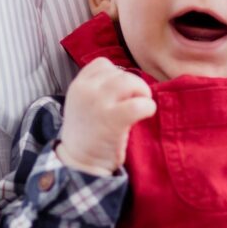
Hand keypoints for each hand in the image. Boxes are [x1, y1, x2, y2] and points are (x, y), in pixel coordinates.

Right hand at [56, 58, 156, 175]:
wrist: (79, 162)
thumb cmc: (86, 133)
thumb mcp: (81, 103)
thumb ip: (97, 88)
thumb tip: (128, 82)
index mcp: (78, 85)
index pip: (103, 64)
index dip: (116, 75)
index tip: (119, 93)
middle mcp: (86, 90)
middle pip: (120, 73)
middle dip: (133, 85)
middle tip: (136, 101)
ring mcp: (99, 103)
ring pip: (130, 82)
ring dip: (143, 93)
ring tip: (141, 106)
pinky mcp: (113, 119)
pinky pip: (139, 104)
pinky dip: (148, 107)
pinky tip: (145, 114)